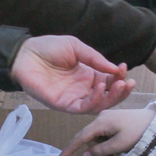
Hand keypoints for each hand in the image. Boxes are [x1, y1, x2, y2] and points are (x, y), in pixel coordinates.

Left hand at [11, 35, 135, 112]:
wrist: (25, 53)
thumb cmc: (48, 48)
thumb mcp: (76, 47)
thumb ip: (95, 59)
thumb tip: (115, 69)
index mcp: (88, 75)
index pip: (109, 82)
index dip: (119, 78)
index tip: (125, 68)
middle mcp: (82, 89)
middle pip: (107, 97)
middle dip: (121, 92)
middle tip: (129, 83)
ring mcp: (73, 98)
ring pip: (97, 106)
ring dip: (111, 97)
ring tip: (119, 85)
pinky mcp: (62, 104)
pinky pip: (82, 108)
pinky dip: (94, 100)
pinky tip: (100, 87)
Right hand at [60, 108, 155, 155]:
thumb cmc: (138, 133)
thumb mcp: (119, 145)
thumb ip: (101, 151)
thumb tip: (86, 154)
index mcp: (101, 122)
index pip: (81, 137)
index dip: (70, 148)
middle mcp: (101, 117)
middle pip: (90, 139)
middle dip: (96, 151)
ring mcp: (107, 117)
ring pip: (97, 138)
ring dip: (103, 148)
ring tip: (117, 153)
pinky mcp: (113, 120)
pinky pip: (104, 133)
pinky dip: (108, 142)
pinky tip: (118, 145)